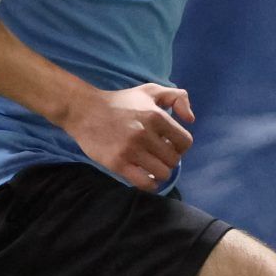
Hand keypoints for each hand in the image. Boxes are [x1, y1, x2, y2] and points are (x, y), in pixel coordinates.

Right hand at [63, 82, 195, 190]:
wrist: (85, 111)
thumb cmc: (120, 102)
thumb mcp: (150, 91)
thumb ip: (176, 98)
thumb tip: (191, 119)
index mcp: (156, 116)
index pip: (185, 142)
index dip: (180, 146)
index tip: (169, 145)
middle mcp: (145, 133)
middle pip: (174, 160)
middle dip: (169, 159)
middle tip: (157, 155)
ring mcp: (131, 150)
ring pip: (162, 173)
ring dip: (160, 172)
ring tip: (151, 166)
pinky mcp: (118, 163)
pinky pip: (145, 183)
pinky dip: (150, 184)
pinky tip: (145, 176)